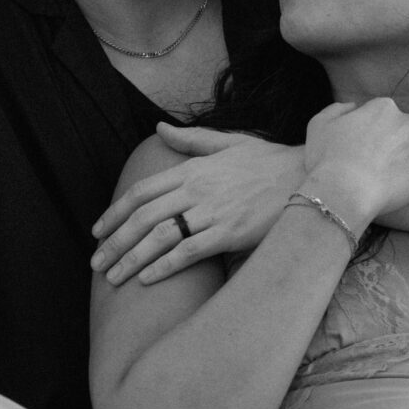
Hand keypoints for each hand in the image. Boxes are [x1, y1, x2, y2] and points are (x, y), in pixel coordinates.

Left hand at [91, 124, 304, 284]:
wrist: (312, 176)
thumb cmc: (270, 162)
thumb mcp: (229, 142)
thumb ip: (191, 139)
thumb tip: (159, 128)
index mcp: (193, 168)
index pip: (142, 192)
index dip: (114, 212)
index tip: (98, 232)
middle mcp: (197, 189)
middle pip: (142, 217)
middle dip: (114, 242)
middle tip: (96, 263)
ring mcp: (213, 211)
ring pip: (159, 237)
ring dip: (131, 259)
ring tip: (113, 278)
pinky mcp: (230, 233)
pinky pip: (189, 252)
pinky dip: (164, 266)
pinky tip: (147, 280)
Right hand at [302, 99, 408, 228]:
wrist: (343, 192)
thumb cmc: (327, 160)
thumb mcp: (319, 124)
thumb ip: (339, 108)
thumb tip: (354, 107)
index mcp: (381, 106)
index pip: (383, 112)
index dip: (374, 129)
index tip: (366, 145)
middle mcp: (405, 119)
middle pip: (404, 124)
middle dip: (395, 138)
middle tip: (379, 160)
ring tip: (399, 169)